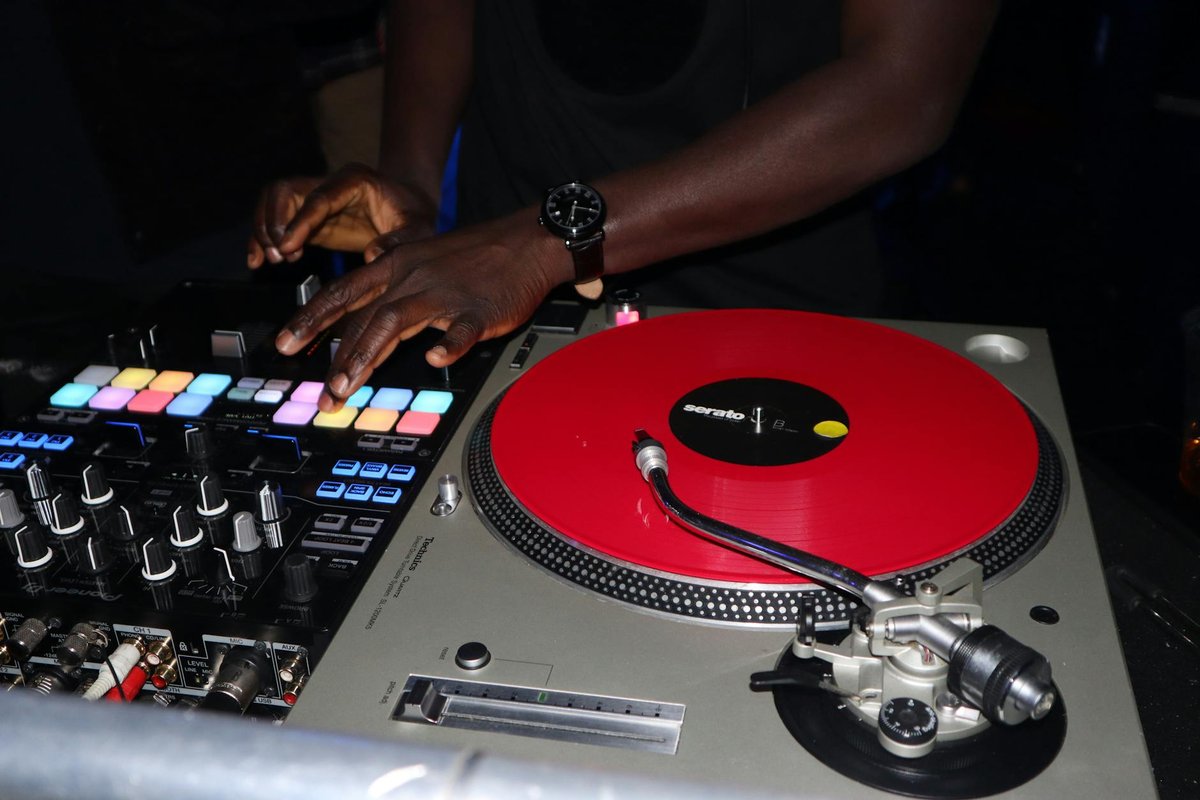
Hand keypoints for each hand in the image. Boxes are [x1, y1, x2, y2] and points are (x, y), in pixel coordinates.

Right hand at [247, 163, 437, 266]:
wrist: (411, 206)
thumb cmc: (415, 214)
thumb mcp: (418, 228)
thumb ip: (399, 240)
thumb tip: (373, 256)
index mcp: (354, 181)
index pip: (319, 198)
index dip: (299, 221)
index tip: (287, 246)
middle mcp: (329, 184)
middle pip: (284, 191)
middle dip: (273, 222)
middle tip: (278, 255)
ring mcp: (315, 198)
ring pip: (273, 202)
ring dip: (264, 230)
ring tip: (270, 260)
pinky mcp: (309, 216)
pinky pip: (277, 220)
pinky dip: (264, 238)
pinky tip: (258, 260)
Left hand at [274, 212, 571, 411]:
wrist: (528, 240)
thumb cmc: (476, 257)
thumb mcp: (423, 260)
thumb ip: (391, 288)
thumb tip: (362, 317)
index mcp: (396, 265)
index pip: (343, 293)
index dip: (311, 319)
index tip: (285, 344)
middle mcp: (412, 277)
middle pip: (363, 315)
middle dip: (336, 355)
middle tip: (321, 390)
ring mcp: (445, 294)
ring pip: (396, 322)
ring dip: (367, 355)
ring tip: (349, 386)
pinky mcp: (479, 310)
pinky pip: (461, 329)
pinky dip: (448, 344)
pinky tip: (434, 359)